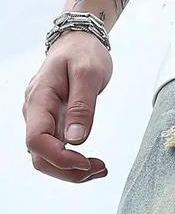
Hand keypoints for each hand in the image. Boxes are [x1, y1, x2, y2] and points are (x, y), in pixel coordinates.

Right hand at [23, 31, 112, 182]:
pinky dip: (73, 163)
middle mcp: (35, 113)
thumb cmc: (83, 53)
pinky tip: (92, 163)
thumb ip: (82, 107)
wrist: (78, 42)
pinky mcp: (53, 125)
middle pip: (39, 157)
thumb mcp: (88, 74)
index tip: (86, 161)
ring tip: (100, 168)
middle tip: (100, 169)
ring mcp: (42, 120)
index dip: (60, 158)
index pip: (37, 140)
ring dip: (72, 171)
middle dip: (68, 171)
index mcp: (39, 99)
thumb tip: (76, 139)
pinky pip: (56, 152)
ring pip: (46, 159)